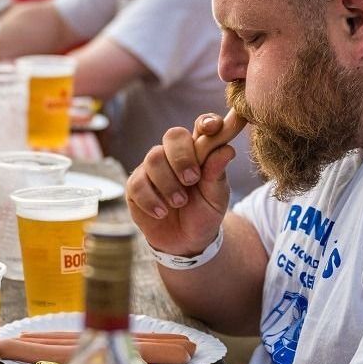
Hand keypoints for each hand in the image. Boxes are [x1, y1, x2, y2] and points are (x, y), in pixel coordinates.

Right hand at [126, 113, 236, 256]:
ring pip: (153, 158)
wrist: (186, 242)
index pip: (201, 126)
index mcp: (199, 152)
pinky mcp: (135, 186)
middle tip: (192, 179)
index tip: (212, 128)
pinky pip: (138, 184)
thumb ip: (217, 173)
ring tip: (180, 203)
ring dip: (168, 183)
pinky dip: (151, 200)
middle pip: (172, 135)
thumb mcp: (216, 197)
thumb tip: (227, 149)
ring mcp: (152, 169)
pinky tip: (162, 213)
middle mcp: (174, 155)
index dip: (206, 122)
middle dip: (182, 157)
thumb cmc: (204, 213)